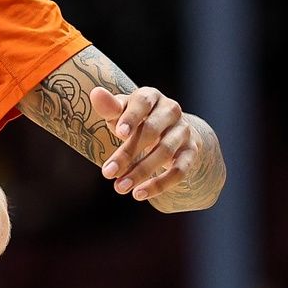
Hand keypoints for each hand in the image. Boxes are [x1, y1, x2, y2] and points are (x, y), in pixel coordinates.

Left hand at [91, 86, 204, 211]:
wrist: (170, 128)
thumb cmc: (135, 118)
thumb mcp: (121, 111)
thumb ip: (110, 107)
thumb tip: (96, 93)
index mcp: (151, 96)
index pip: (142, 103)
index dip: (132, 117)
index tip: (119, 133)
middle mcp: (171, 110)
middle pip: (151, 131)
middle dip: (128, 153)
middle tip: (107, 173)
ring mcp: (184, 131)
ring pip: (164, 152)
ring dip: (141, 172)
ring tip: (120, 187)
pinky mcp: (191, 151)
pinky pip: (179, 170)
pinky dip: (160, 184)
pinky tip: (140, 194)